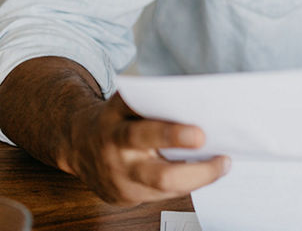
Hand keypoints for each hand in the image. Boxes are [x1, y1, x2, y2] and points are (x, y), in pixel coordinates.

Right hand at [62, 93, 229, 205]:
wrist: (79, 145)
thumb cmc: (114, 120)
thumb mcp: (124, 104)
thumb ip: (152, 103)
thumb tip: (198, 105)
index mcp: (116, 130)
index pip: (142, 134)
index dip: (172, 135)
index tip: (200, 133)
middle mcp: (119, 161)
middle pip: (160, 175)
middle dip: (196, 172)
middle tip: (222, 159)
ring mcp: (123, 184)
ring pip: (166, 189)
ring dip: (199, 178)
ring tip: (222, 163)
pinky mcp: (127, 198)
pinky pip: (163, 195)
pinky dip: (187, 184)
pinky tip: (204, 172)